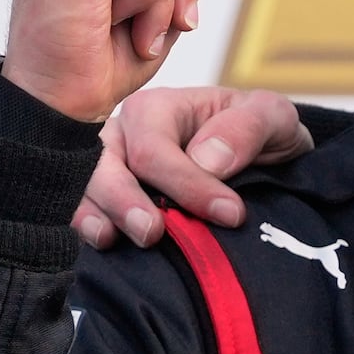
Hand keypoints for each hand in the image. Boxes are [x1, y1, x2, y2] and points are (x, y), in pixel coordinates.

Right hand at [74, 86, 316, 248]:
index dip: (187, 184)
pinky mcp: (106, 202)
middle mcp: (123, 136)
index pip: (155, 149)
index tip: (229, 214)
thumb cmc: (259, 133)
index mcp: (158, 109)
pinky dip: (84, 228)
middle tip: (151, 233)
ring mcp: (108, 170)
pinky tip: (101, 244)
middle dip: (124, 201)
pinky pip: (80, 212)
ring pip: (85, 189)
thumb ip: (246, 128)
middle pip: (105, 167)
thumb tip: (207, 159)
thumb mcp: (272, 117)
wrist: (265, 161)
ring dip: (95, 215)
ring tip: (111, 239)